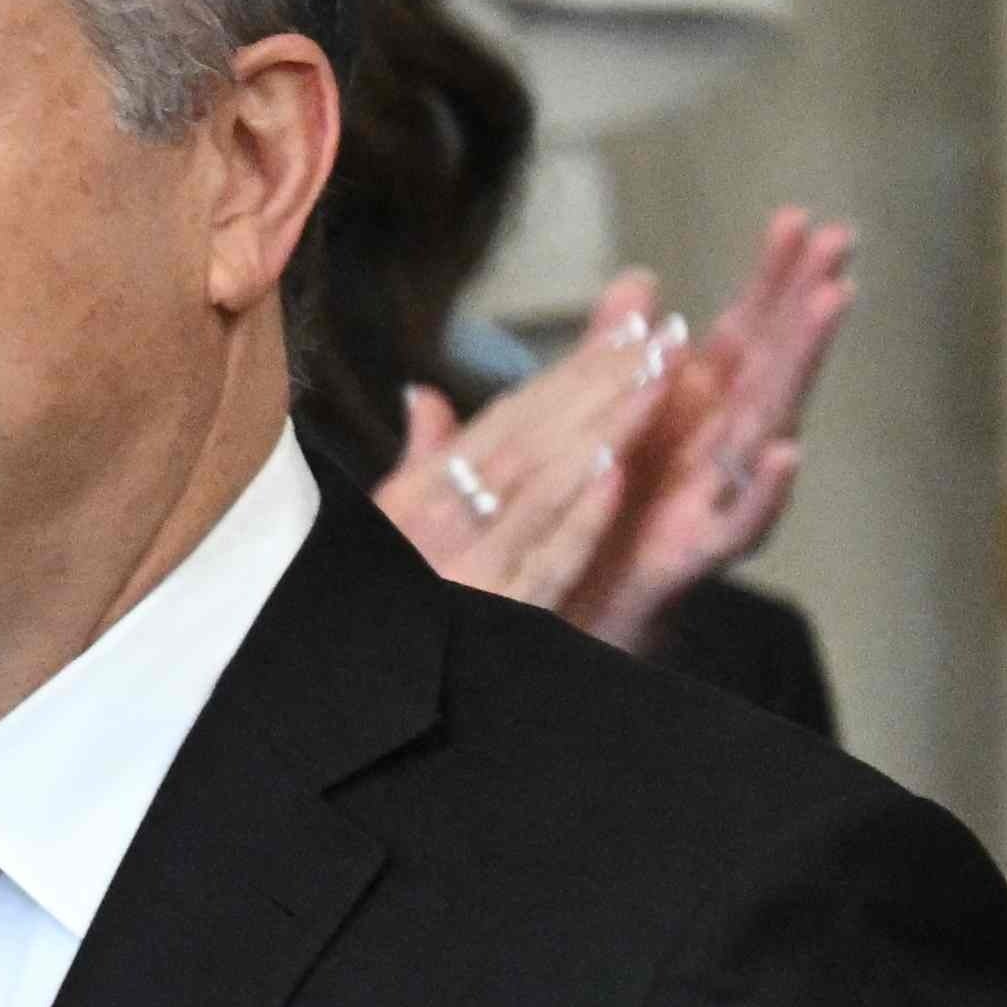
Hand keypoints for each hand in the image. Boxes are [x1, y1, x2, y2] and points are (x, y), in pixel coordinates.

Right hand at [378, 279, 674, 616]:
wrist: (342, 679)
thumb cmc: (365, 594)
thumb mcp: (380, 525)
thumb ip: (418, 462)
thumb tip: (423, 395)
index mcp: (416, 497)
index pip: (507, 419)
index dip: (572, 370)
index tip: (630, 327)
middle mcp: (439, 526)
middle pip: (532, 439)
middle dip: (601, 382)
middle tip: (664, 334)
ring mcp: (469, 572)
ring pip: (543, 488)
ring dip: (603, 430)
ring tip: (656, 381)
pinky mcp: (494, 619)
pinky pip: (541, 565)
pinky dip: (577, 521)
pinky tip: (613, 474)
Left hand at [567, 206, 854, 644]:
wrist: (574, 607)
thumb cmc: (599, 515)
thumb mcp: (598, 420)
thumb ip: (615, 354)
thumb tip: (638, 279)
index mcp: (693, 410)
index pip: (744, 331)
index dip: (771, 278)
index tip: (798, 219)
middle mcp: (718, 447)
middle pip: (770, 363)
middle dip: (805, 302)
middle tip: (840, 240)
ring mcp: (714, 497)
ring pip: (769, 424)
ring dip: (802, 364)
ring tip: (835, 302)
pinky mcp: (696, 554)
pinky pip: (739, 523)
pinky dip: (765, 492)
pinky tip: (788, 452)